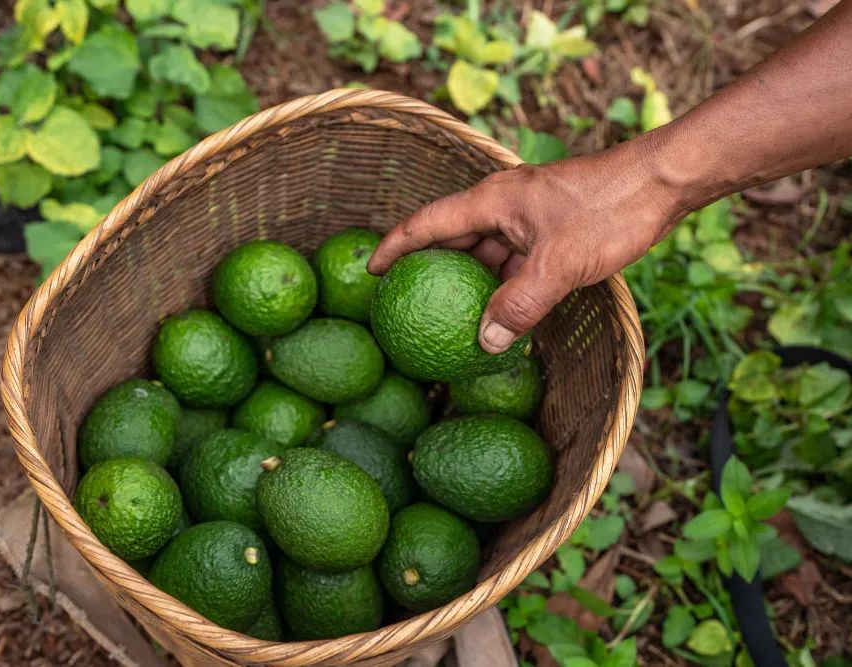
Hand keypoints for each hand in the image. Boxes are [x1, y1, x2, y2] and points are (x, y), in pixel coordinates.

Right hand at [367, 138, 682, 353]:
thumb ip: (519, 305)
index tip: (371, 271)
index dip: (396, 247)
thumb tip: (487, 343)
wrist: (662, 183)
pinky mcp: (552, 229)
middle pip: (453, 237)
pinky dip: (504, 283)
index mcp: (492, 201)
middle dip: (429, 266)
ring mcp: (528, 217)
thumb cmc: (608, 211)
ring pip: (487, 251)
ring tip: (450, 313)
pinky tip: (503, 311)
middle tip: (406, 299)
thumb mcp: (558, 266)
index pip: (428, 224)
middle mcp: (504, 205)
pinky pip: (515, 259)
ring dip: (471, 280)